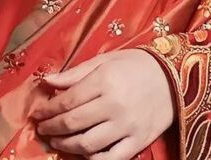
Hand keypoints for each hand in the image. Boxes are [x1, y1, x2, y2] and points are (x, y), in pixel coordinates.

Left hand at [30, 48, 176, 159]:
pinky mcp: (138, 142)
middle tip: (42, 129)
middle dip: (52, 128)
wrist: (173, 77)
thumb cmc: (136, 65)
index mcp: (105, 80)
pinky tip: (83, 153)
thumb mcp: (105, 60)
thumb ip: (76, 73)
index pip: (67, 100)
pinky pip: (110, 159)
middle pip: (73, 123)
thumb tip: (47, 81)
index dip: (48, 109)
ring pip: (87, 144)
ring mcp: (127, 126)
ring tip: (57, 141)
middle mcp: (114, 104)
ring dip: (66, 145)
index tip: (37, 114)